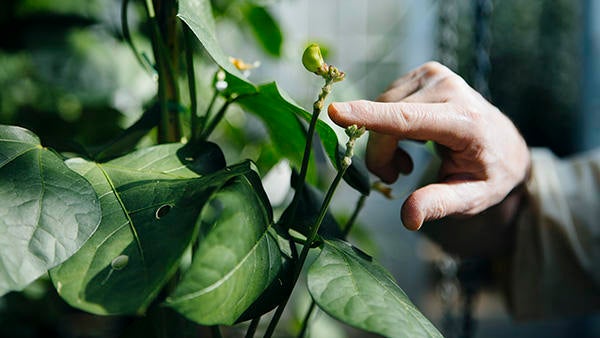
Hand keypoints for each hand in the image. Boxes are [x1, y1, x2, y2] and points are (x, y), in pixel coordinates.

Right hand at [328, 62, 529, 230]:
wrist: (505, 143)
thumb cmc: (489, 174)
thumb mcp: (473, 198)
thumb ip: (440, 204)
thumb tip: (408, 218)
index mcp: (464, 121)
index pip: (408, 119)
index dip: (370, 117)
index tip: (336, 112)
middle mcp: (449, 89)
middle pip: (387, 120)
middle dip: (379, 153)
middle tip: (395, 178)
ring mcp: (435, 75)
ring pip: (381, 109)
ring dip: (383, 141)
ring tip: (406, 163)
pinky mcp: (425, 72)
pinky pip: (386, 102)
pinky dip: (387, 126)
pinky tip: (410, 142)